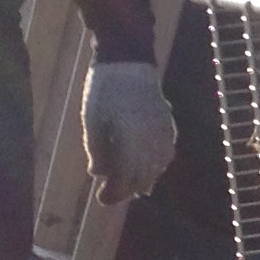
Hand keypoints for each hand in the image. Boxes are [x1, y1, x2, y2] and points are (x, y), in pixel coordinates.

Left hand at [81, 59, 177, 204]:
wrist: (127, 61)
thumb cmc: (104, 90)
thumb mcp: (92, 121)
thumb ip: (96, 150)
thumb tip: (98, 173)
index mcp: (130, 139)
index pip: (125, 177)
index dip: (113, 193)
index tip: (101, 199)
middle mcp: (150, 139)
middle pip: (143, 175)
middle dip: (127, 189)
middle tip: (111, 196)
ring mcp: (162, 131)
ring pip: (158, 166)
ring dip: (145, 179)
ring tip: (133, 187)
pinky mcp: (168, 123)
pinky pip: (168, 151)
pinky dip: (159, 164)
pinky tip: (151, 168)